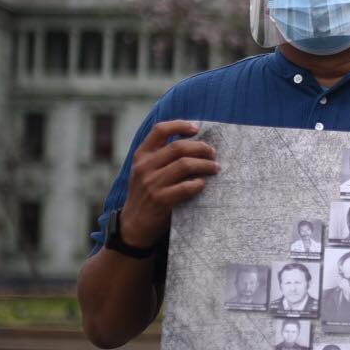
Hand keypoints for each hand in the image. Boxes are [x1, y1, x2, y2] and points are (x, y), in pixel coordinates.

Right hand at [119, 120, 219, 247]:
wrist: (134, 225)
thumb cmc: (147, 194)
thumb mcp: (146, 172)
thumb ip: (162, 158)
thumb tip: (195, 144)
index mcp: (142, 155)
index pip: (160, 130)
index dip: (180, 125)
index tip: (197, 128)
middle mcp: (145, 167)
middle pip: (178, 147)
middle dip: (201, 147)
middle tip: (213, 153)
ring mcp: (151, 183)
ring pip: (185, 165)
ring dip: (205, 165)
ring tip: (215, 168)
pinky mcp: (160, 200)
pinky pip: (186, 187)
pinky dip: (198, 184)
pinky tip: (203, 184)